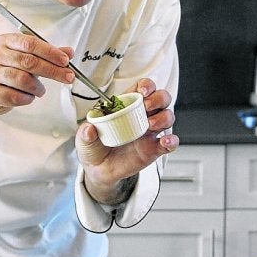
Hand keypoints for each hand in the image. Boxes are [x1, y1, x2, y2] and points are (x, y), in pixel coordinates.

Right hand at [0, 33, 74, 117]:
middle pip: (29, 61)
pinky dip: (27, 98)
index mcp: (6, 41)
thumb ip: (47, 55)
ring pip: (22, 79)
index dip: (50, 52)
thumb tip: (69, 52)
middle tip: (67, 77)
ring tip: (41, 90)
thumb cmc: (9, 72)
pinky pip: (15, 96)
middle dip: (52, 71)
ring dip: (38, 87)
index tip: (65, 61)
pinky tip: (29, 97)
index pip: (30, 43)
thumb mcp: (27, 58)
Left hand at [75, 78, 178, 204]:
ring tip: (149, 125)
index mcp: (126, 106)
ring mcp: (150, 131)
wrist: (99, 171)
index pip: (143, 87)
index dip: (146, 85)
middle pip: (161, 98)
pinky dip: (172, 141)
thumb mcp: (84, 140)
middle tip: (146, 107)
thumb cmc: (94, 148)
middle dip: (158, 98)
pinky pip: (170, 142)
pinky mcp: (154, 148)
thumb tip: (89, 129)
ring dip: (163, 117)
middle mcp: (141, 116)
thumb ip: (85, 134)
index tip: (143, 92)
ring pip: (168, 116)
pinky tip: (165, 142)